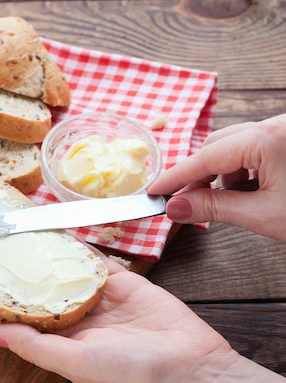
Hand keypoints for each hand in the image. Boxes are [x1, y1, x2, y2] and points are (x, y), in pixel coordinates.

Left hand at [0, 255, 285, 382]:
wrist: (188, 362)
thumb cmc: (132, 372)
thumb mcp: (75, 363)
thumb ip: (34, 345)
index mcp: (54, 338)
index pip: (3, 311)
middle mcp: (68, 316)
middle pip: (25, 285)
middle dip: (0, 266)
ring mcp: (92, 296)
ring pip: (54, 267)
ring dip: (32, 250)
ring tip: (7, 230)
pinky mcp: (117, 281)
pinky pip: (89, 258)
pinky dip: (71, 243)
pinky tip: (52, 228)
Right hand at [147, 114, 285, 241]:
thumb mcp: (263, 215)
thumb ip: (215, 208)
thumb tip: (175, 208)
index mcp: (267, 138)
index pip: (206, 157)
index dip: (176, 177)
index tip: (154, 191)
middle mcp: (277, 124)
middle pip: (217, 146)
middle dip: (199, 175)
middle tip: (185, 203)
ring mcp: (284, 129)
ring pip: (236, 145)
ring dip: (221, 173)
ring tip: (222, 200)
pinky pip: (256, 147)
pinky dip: (242, 168)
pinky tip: (247, 190)